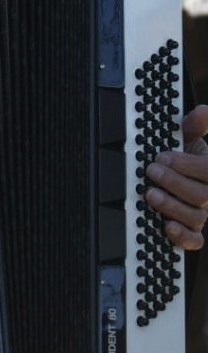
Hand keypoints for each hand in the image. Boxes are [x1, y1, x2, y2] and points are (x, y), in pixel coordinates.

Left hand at [145, 105, 207, 250]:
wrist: (182, 175)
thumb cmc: (186, 157)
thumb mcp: (188, 139)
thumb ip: (194, 126)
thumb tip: (201, 112)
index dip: (187, 165)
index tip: (163, 156)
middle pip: (203, 196)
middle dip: (174, 182)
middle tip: (151, 171)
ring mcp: (202, 214)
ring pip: (196, 217)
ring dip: (171, 206)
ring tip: (149, 194)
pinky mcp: (192, 230)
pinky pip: (194, 240)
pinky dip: (182, 236)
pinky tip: (166, 226)